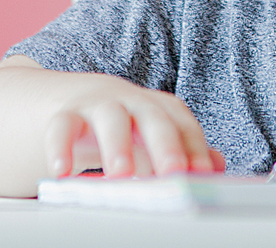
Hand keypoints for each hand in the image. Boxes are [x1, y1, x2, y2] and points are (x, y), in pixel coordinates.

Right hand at [45, 75, 224, 178]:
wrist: (59, 100)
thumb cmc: (116, 125)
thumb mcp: (148, 137)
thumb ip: (182, 150)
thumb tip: (217, 165)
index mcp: (156, 108)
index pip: (182, 123)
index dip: (195, 147)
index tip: (204, 175)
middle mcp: (130, 101)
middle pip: (153, 116)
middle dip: (166, 144)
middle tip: (174, 173)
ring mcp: (96, 105)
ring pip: (110, 117)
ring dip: (118, 145)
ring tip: (121, 174)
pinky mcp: (63, 114)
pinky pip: (62, 127)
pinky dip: (61, 147)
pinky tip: (62, 172)